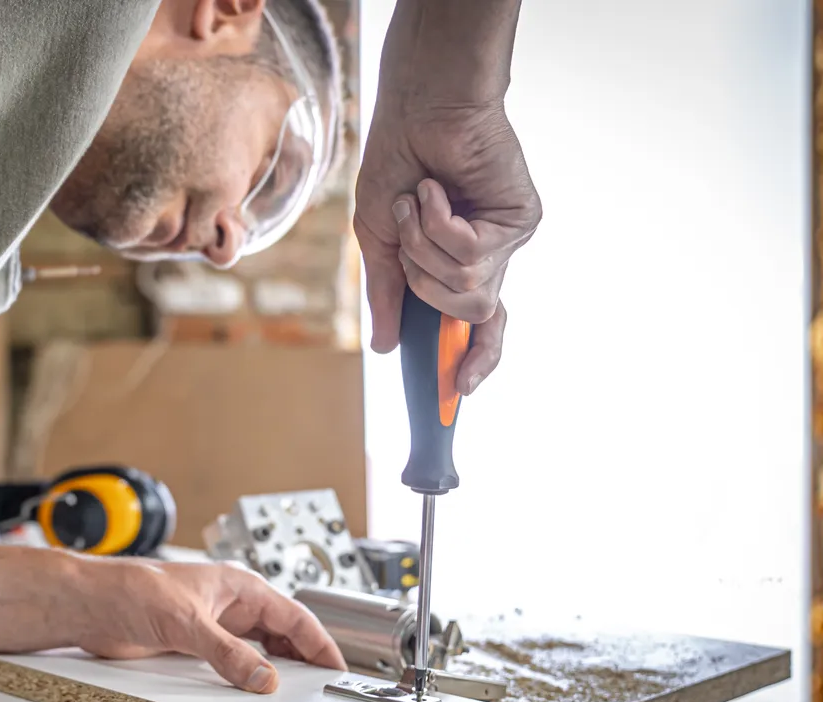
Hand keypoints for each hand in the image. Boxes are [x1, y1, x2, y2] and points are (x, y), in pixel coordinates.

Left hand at [70, 556, 346, 692]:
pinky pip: (233, 663)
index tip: (336, 667)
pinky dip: (247, 677)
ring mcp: (214, 626)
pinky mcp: (194, 645)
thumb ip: (227, 652)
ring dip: (275, 669)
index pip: (294, 616)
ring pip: (259, 649)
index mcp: (239, 586)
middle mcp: (230, 605)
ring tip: (294, 694)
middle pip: (282, 633)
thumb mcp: (186, 622)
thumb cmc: (131, 589)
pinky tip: (251, 693)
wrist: (91, 604)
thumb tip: (262, 678)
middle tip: (321, 688)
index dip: (319, 642)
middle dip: (303, 658)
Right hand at [354, 100, 540, 393]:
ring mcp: (508, 240)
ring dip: (425, 247)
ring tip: (420, 202)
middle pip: (469, 314)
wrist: (417, 111)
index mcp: (459, 265)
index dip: (474, 361)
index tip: (459, 392)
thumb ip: (386, 293)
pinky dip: (439, 223)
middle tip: (408, 237)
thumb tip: (384, 346)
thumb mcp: (379, 238)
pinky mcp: (521, 218)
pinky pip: (473, 253)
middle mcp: (490, 258)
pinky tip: (437, 189)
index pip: (480, 326)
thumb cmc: (398, 164)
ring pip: (468, 288)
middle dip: (423, 281)